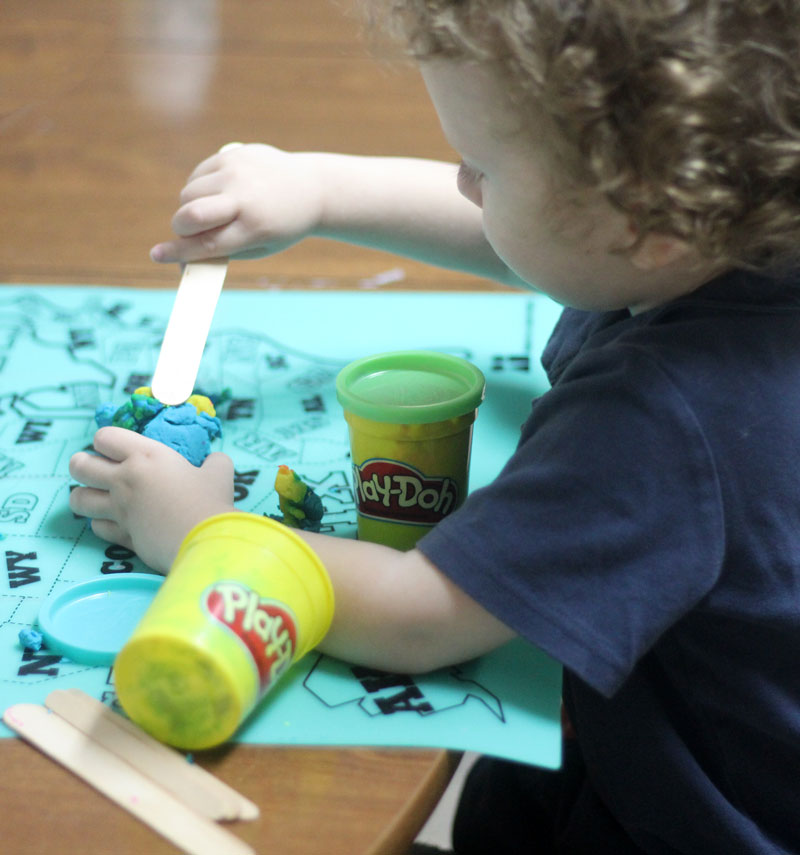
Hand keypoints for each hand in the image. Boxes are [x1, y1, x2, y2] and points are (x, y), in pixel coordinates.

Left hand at [69, 427, 234, 572]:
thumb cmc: (211, 502)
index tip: (115, 448)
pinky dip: (102, 522)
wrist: (207, 541)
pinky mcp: (121, 535)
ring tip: (95, 496)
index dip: (106, 440)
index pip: (105, 437)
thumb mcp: (219, 472)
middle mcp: (125, 480)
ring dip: (84, 495)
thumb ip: (214, 461)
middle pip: (80, 466)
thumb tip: (214, 460)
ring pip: (78, 499)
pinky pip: (96, 526)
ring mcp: (119, 509)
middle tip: (93, 469)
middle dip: (81, 464)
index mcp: (145, 456)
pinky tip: (113, 520)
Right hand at [149, 143, 325, 262]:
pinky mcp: (232, 154)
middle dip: (180, 229)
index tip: (157, 255)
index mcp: (254, 228)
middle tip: (187, 233)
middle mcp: (244, 198)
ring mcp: (237, 172)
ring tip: (212, 212)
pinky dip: (198, 189)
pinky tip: (217, 193)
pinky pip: (197, 175)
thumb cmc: (280, 226)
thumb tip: (181, 257)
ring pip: (188, 193)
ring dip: (189, 208)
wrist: (311, 189)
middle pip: (191, 215)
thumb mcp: (260, 246)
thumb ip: (222, 250)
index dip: (178, 252)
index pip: (207, 243)